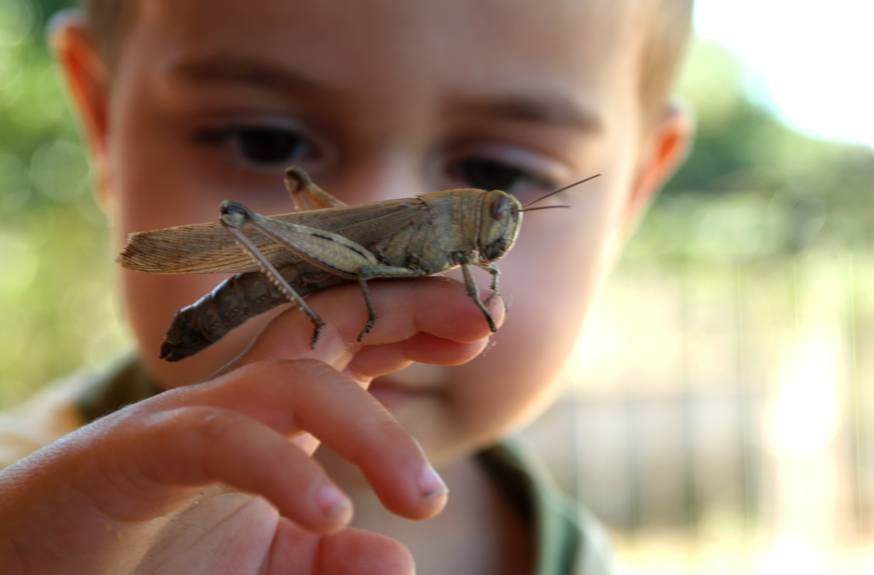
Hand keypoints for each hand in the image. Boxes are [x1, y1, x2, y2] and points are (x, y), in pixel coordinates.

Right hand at [0, 277, 504, 573]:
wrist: (35, 570)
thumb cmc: (152, 561)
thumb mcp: (264, 570)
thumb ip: (328, 561)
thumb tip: (396, 559)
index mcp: (276, 416)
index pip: (355, 342)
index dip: (416, 321)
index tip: (479, 329)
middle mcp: (240, 401)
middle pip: (330, 322)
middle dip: (407, 308)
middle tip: (481, 324)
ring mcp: (189, 419)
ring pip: (292, 381)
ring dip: (370, 430)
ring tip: (425, 501)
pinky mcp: (137, 453)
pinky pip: (219, 440)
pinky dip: (278, 470)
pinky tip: (327, 511)